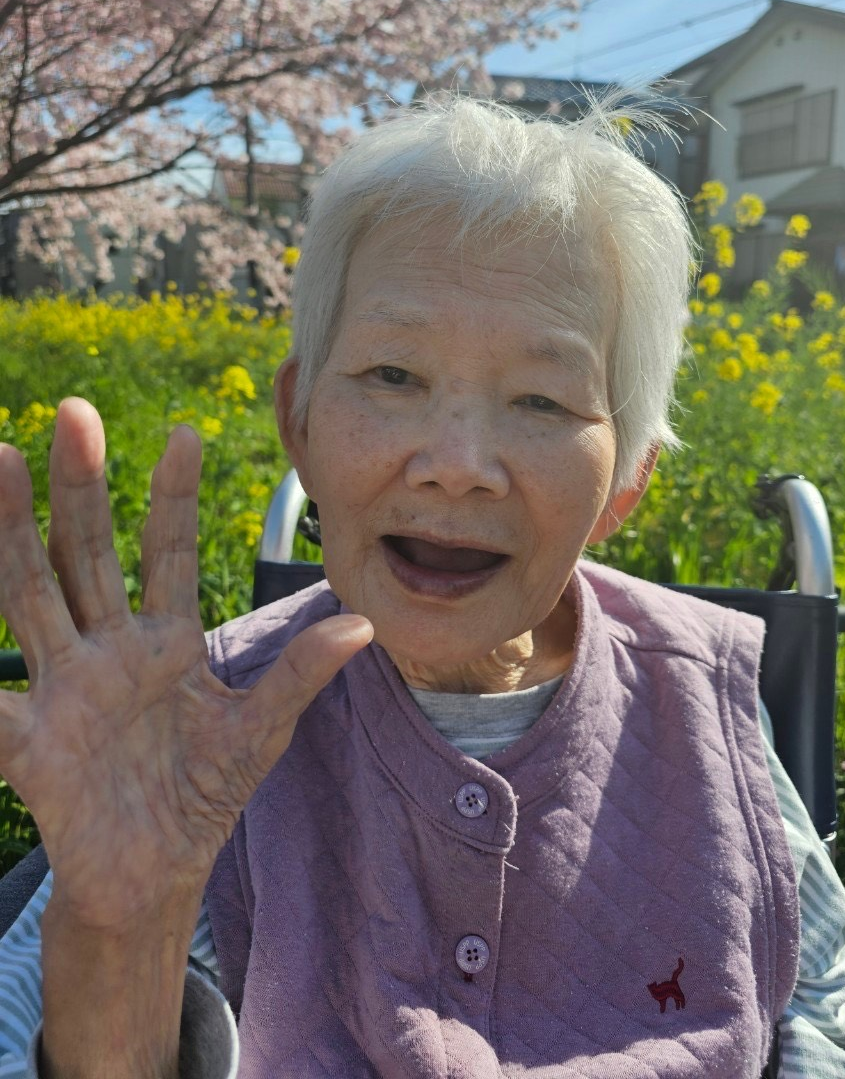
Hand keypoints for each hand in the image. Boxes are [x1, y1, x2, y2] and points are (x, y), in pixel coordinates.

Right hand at [0, 398, 371, 930]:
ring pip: (32, 595)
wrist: (153, 877)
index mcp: (165, 643)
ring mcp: (65, 689)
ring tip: (1, 458)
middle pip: (87, 553)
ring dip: (12, 533)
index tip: (186, 431)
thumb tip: (364, 623)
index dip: (174, 496)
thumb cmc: (202, 796)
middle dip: (81, 486)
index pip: (168, 553)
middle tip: (74, 412)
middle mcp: (108, 651)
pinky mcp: (32, 743)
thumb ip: (299, 676)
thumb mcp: (259, 731)